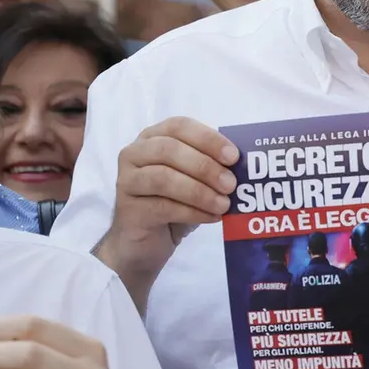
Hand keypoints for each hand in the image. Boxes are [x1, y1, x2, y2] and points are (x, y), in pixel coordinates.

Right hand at [104, 116, 238, 278]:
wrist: (146, 242)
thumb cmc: (174, 203)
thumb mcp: (195, 180)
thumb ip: (211, 166)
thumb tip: (242, 164)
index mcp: (153, 137)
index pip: (179, 126)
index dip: (207, 138)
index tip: (233, 156)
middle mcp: (135, 153)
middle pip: (169, 149)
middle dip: (205, 166)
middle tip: (231, 184)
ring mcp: (127, 181)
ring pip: (163, 178)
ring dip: (200, 192)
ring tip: (224, 205)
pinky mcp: (128, 209)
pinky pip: (163, 207)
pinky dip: (193, 212)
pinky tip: (212, 218)